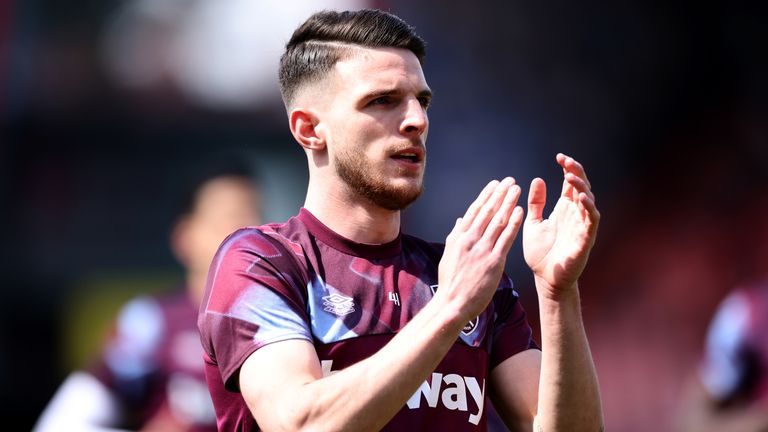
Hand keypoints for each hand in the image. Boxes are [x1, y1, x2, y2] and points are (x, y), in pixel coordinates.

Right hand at [438, 177, 523, 319]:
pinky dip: (514, 223)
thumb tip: (459, 220)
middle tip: (509, 180)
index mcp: (458, 237)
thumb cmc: (450, 283)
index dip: (486, 195)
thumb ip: (455, 236)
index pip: (474, 210)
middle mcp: (470, 239)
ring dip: (508, 203)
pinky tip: (520, 211)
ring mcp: (482, 250)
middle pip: (487, 211)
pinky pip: (506, 238)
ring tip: (516, 189)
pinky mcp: (494, 261)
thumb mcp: (448, 255)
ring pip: (498, 221)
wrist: (452, 304)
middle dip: (499, 194)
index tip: (494, 184)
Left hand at [523, 154, 599, 298]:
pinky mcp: (586, 238)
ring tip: (570, 177)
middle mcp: (576, 214)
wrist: (545, 279)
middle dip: (576, 172)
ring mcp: (582, 225)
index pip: (571, 183)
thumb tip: (537, 180)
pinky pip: (591, 220)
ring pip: (589, 200)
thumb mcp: (533, 223)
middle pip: (582, 186)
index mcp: (564, 209)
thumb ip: (536, 203)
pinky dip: (588, 207)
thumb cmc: (540, 253)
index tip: (559, 157)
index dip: (569, 168)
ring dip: (582, 187)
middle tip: (566, 161)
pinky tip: (579, 197)